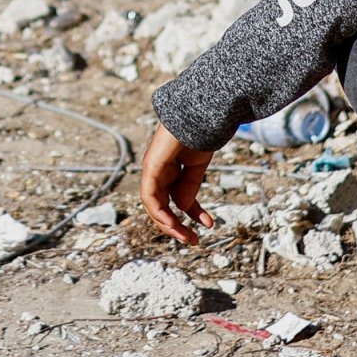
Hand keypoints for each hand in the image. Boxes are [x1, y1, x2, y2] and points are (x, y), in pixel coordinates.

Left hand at [138, 124, 215, 245]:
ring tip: (186, 237)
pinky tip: (171, 223)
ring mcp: (153, 168)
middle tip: (192, 240)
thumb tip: (182, 209)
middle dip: (176, 225)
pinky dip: (158, 211)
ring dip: (168, 224)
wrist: (202, 115)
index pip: (174, 199)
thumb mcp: (196, 167)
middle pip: (161, 206)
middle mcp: (158, 171)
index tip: (206, 225)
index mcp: (170, 170)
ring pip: (153, 204)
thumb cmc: (199, 135)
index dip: (189, 215)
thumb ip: (189, 187)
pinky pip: (150, 194)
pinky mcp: (151, 165)